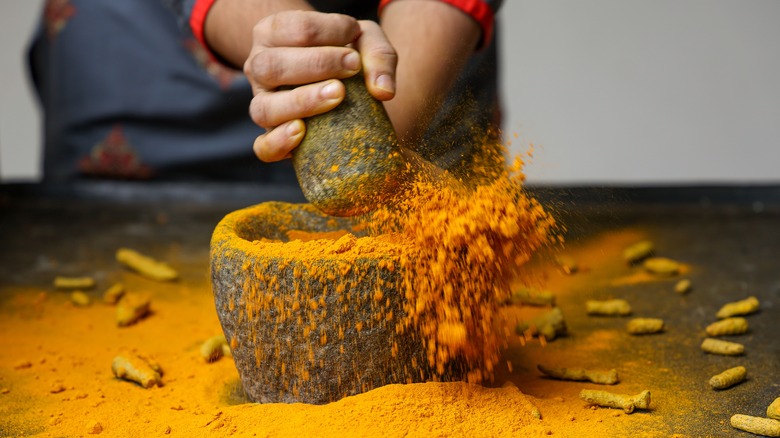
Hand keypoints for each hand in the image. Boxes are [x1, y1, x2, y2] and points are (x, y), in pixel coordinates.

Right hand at [243, 10, 397, 161]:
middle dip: (316, 64)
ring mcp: (263, 104)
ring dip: (302, 101)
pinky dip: (279, 142)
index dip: (327, 30)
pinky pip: (263, 146)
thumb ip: (377, 54)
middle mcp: (260, 68)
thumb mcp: (363, 42)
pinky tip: (301, 132)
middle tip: (352, 65)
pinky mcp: (270, 137)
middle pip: (271, 66)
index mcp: (273, 34)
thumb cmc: (345, 54)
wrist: (339, 82)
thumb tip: (383, 91)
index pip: (292, 28)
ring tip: (337, 95)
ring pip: (265, 108)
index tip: (354, 34)